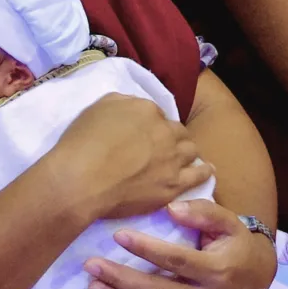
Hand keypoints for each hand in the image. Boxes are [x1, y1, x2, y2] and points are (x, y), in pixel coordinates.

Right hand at [49, 94, 213, 221]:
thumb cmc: (82, 143)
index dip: (152, 124)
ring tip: (185, 157)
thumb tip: (134, 108)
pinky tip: (206, 170)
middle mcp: (165, 131)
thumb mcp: (98, 107)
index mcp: (147, 110)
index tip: (145, 134)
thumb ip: (122, 103)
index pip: (158, 114)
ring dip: (187, 152)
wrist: (82, 180)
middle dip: (173, 137)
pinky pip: (198, 176)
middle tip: (164, 146)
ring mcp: (172, 159)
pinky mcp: (173, 185)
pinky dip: (203, 171)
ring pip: (191, 151)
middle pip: (178, 131)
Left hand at [84, 199, 276, 288]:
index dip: (145, 249)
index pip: (175, 261)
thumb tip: (170, 209)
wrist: (256, 279)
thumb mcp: (229, 222)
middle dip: (120, 278)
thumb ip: (202, 213)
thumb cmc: (236, 245)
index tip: (118, 236)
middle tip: (92, 265)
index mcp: (216, 271)